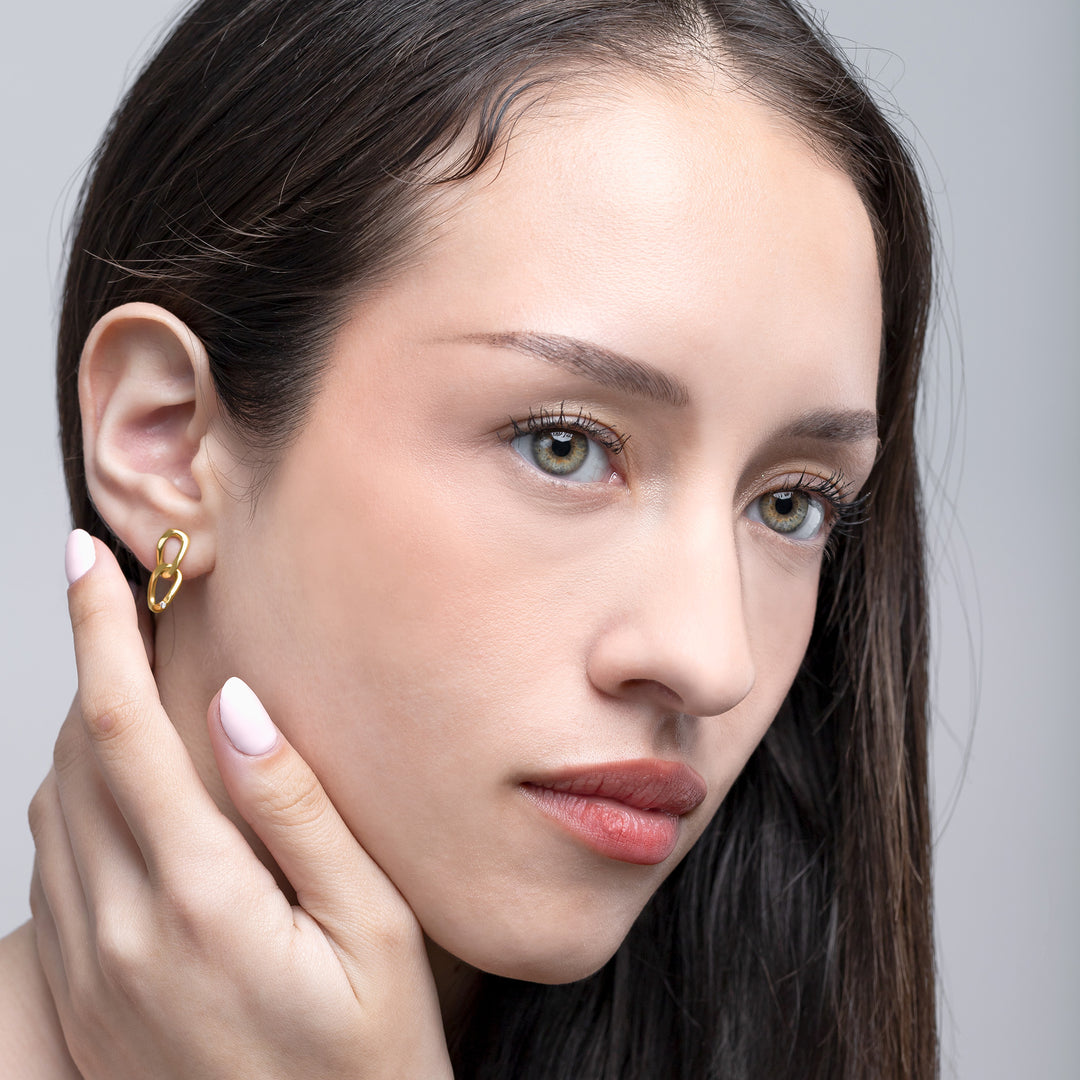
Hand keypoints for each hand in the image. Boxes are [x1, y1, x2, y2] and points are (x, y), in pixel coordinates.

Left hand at [28, 531, 451, 1079]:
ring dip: (80, 733)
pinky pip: (47, 874)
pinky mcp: (75, 1001)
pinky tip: (120, 795)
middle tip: (124, 610)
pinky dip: (71, 805)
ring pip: (50, 811)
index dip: (100, 635)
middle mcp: (119, 928)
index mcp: (198, 897)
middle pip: (75, 758)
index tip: (85, 561)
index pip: (126, 730)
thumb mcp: (375, 930)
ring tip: (127, 689)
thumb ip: (301, 813)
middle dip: (92, 669)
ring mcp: (86, 970)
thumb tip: (243, 711)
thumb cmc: (367, 1059)